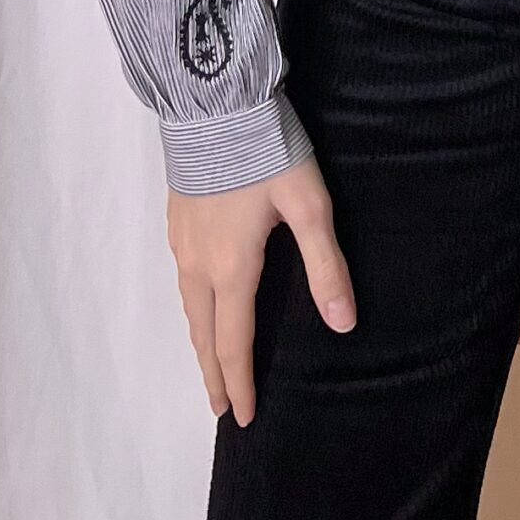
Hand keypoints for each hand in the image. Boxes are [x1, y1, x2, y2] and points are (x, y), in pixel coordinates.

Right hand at [168, 155, 356, 424]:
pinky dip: (193, 308)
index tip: (242, 417)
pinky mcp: (176, 216)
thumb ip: (325, 264)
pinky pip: (182, 279)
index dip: (239, 382)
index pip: (234, 342)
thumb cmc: (266, 152)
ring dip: (201, 341)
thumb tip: (343, 323)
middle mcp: (198, 263)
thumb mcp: (308, 205)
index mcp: (231, 268)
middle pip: (203, 333)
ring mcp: (181, 240)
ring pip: (189, 306)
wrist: (217, 102)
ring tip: (212, 362)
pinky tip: (202, 301)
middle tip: (221, 406)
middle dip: (214, 372)